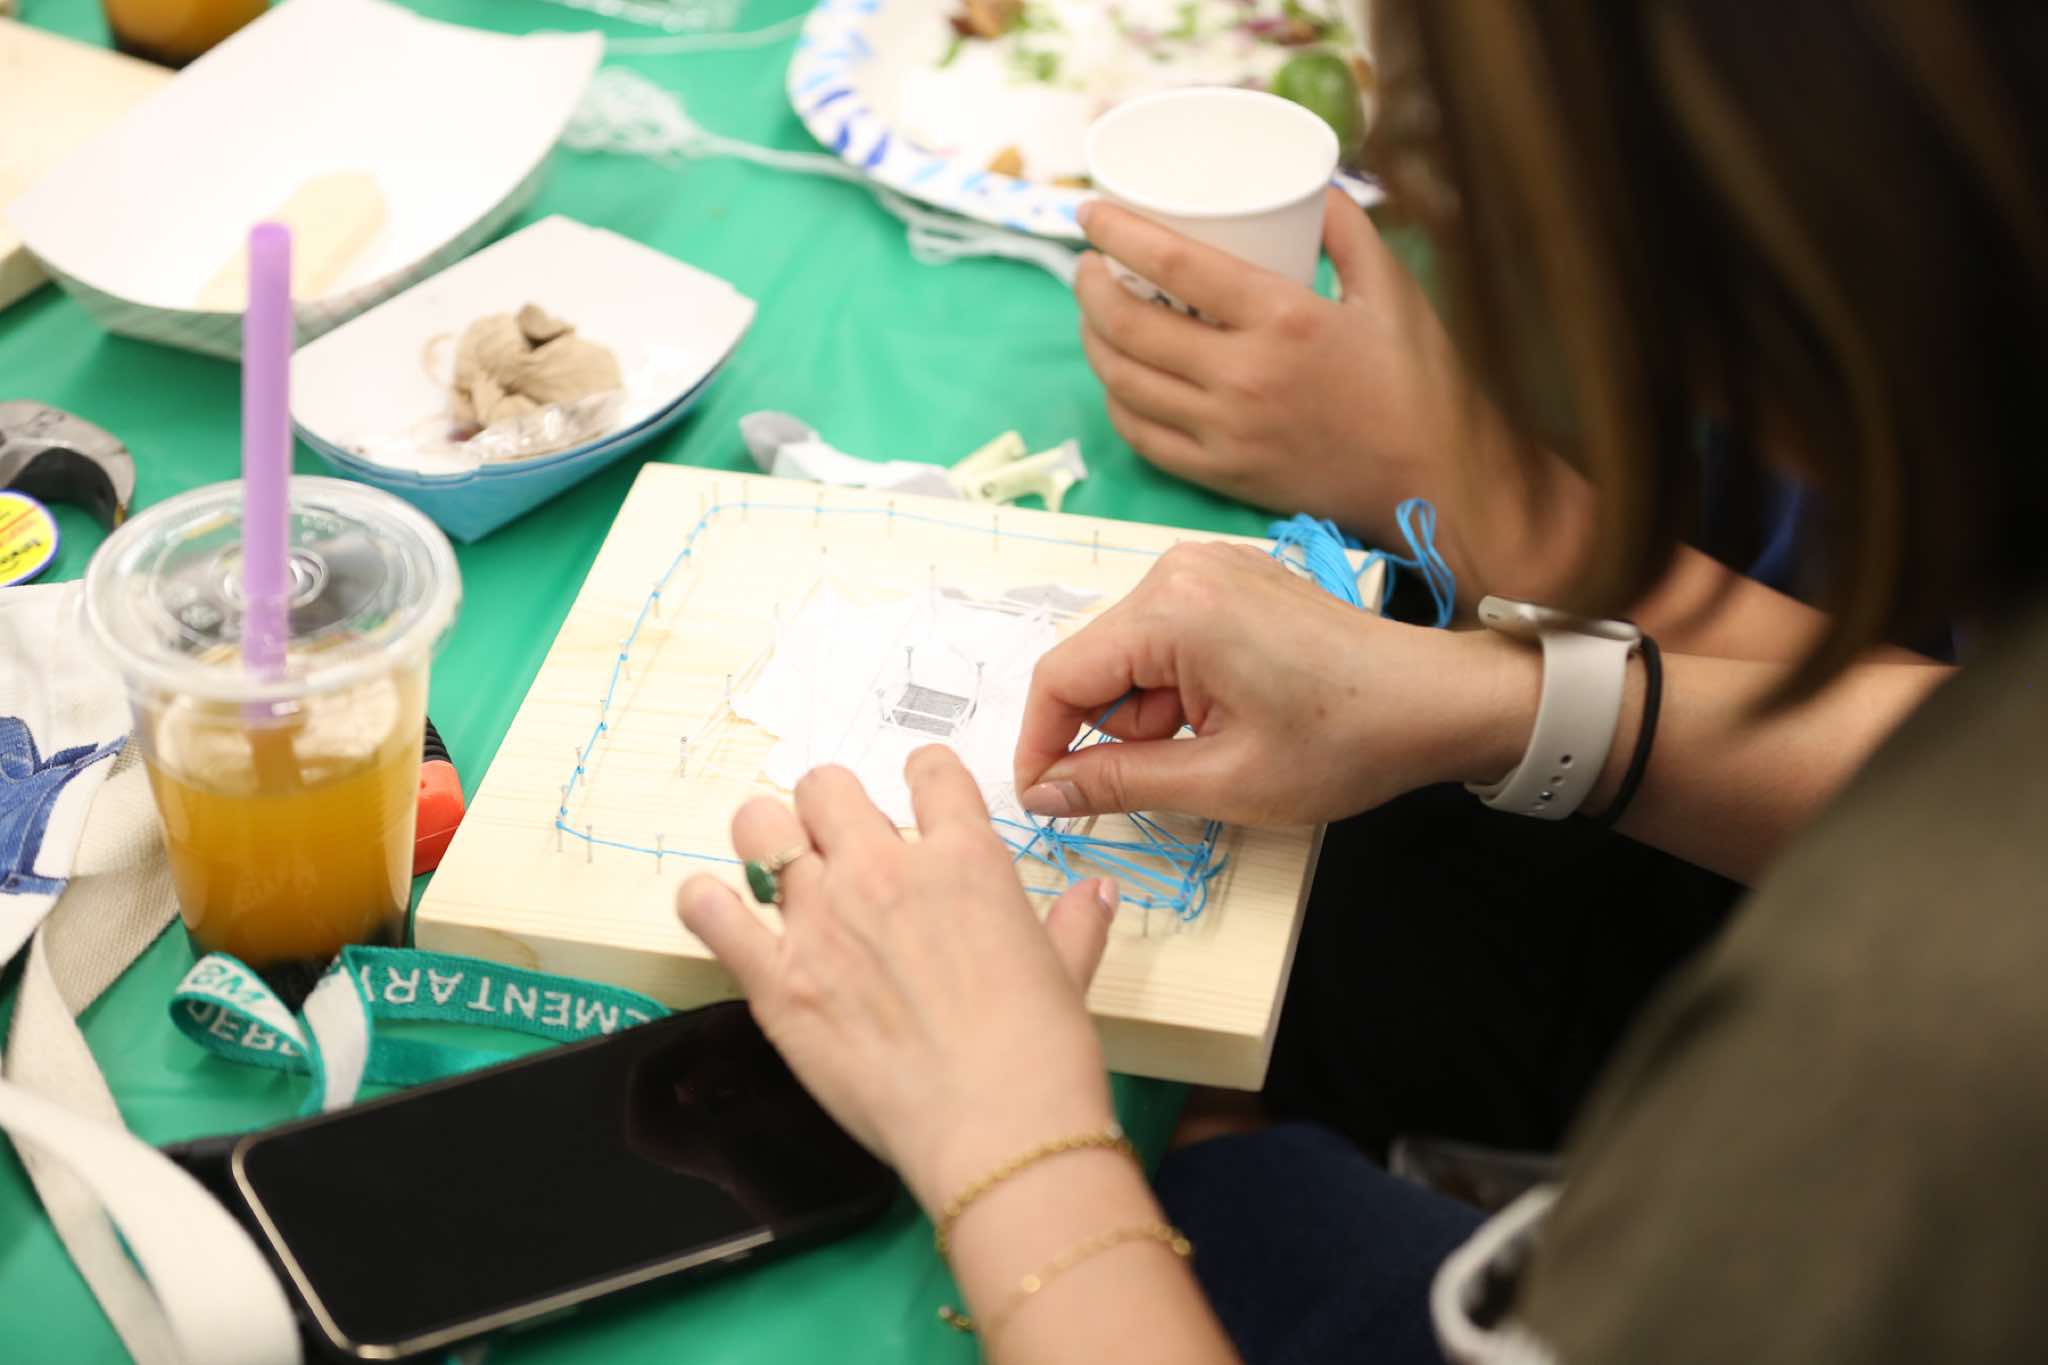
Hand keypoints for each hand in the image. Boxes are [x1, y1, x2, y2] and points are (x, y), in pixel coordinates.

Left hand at [676, 749, 1120, 1214]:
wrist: (999, 1127)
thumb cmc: (1042, 1052)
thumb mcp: (1069, 973)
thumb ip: (1074, 924)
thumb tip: (1095, 895)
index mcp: (963, 858)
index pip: (929, 770)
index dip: (922, 780)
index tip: (917, 803)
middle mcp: (884, 871)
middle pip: (825, 786)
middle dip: (828, 807)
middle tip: (838, 844)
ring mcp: (823, 921)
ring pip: (760, 826)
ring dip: (764, 839)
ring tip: (775, 868)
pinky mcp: (778, 980)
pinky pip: (711, 912)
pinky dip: (706, 903)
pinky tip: (720, 910)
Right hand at [1013, 543, 1539, 825]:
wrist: (1439, 701)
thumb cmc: (1343, 743)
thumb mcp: (1222, 780)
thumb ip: (1118, 784)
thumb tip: (1042, 795)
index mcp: (1172, 608)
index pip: (1061, 676)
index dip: (1040, 744)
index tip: (1042, 800)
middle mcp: (1178, 569)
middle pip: (1095, 663)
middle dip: (1110, 731)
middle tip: (1166, 781)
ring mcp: (1207, 568)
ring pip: (1130, 657)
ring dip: (1149, 715)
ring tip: (1218, 749)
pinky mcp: (1231, 580)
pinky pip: (1167, 640)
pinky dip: (1177, 690)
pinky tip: (1227, 720)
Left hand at [1075, 192, 1584, 603]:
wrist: (1432, 482)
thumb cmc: (1418, 382)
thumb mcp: (1391, 286)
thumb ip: (1346, 227)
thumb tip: (1307, 182)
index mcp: (1283, 320)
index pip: (1173, 264)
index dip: (1118, 233)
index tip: (1090, 213)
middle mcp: (1243, 378)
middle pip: (1129, 323)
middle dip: (1089, 286)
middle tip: (1089, 264)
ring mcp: (1225, 433)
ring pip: (1123, 381)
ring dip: (1093, 340)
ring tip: (1095, 314)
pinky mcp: (1221, 476)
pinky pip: (1141, 436)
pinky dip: (1117, 400)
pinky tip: (1119, 377)